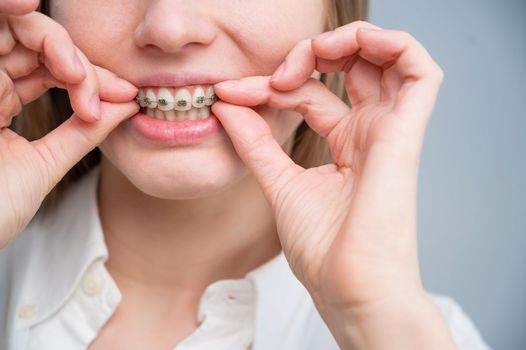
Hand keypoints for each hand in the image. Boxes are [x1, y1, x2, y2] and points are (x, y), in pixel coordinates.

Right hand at [0, 4, 138, 248]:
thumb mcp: (46, 164)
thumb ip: (82, 132)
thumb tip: (127, 104)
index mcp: (1, 99)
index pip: (50, 68)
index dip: (90, 74)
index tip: (129, 95)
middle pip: (34, 43)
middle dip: (78, 58)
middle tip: (113, 87)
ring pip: (12, 32)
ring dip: (56, 46)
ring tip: (81, 77)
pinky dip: (27, 40)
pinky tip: (63, 63)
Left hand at [212, 20, 444, 331]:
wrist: (347, 289)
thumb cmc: (323, 250)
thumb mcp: (278, 182)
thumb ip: (256, 141)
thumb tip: (226, 104)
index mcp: (346, 145)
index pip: (310, 93)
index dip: (270, 85)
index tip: (229, 94)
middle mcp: (370, 132)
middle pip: (352, 67)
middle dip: (311, 53)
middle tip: (277, 72)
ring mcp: (389, 130)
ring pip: (389, 58)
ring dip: (349, 40)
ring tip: (311, 53)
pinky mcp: (405, 133)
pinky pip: (419, 71)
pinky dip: (392, 44)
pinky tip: (350, 45)